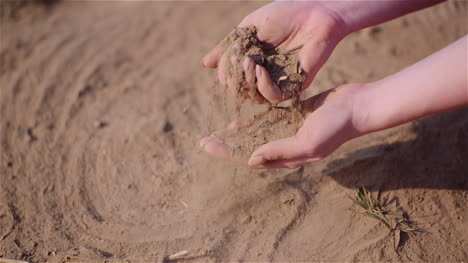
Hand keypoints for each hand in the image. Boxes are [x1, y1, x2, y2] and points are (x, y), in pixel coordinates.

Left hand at [200, 84, 364, 167]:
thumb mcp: (307, 142)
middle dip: (229, 145)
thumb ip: (279, 151)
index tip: (207, 146)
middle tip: (205, 140)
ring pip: (259, 135)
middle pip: (251, 147)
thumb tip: (250, 159)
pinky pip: (271, 120)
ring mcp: (291, 131)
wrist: (357, 106)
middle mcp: (288, 147)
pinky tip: (242, 118)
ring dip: (241, 134)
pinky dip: (256, 120)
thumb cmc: (336, 126)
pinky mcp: (295, 116)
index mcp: (289, 157)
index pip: (252, 158)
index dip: (228, 152)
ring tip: (220, 132)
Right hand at [201, 1, 346, 102]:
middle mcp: (264, 75)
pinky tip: (261, 69)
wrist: (315, 13)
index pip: (231, 77)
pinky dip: (262, 85)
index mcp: (252, 61)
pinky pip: (273, 97)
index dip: (226, 71)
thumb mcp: (249, 28)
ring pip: (254, 97)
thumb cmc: (284, 15)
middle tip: (240, 59)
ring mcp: (278, 82)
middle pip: (240, 91)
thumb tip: (205, 64)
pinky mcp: (293, 86)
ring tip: (250, 62)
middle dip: (234, 78)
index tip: (231, 55)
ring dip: (246, 82)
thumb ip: (228, 46)